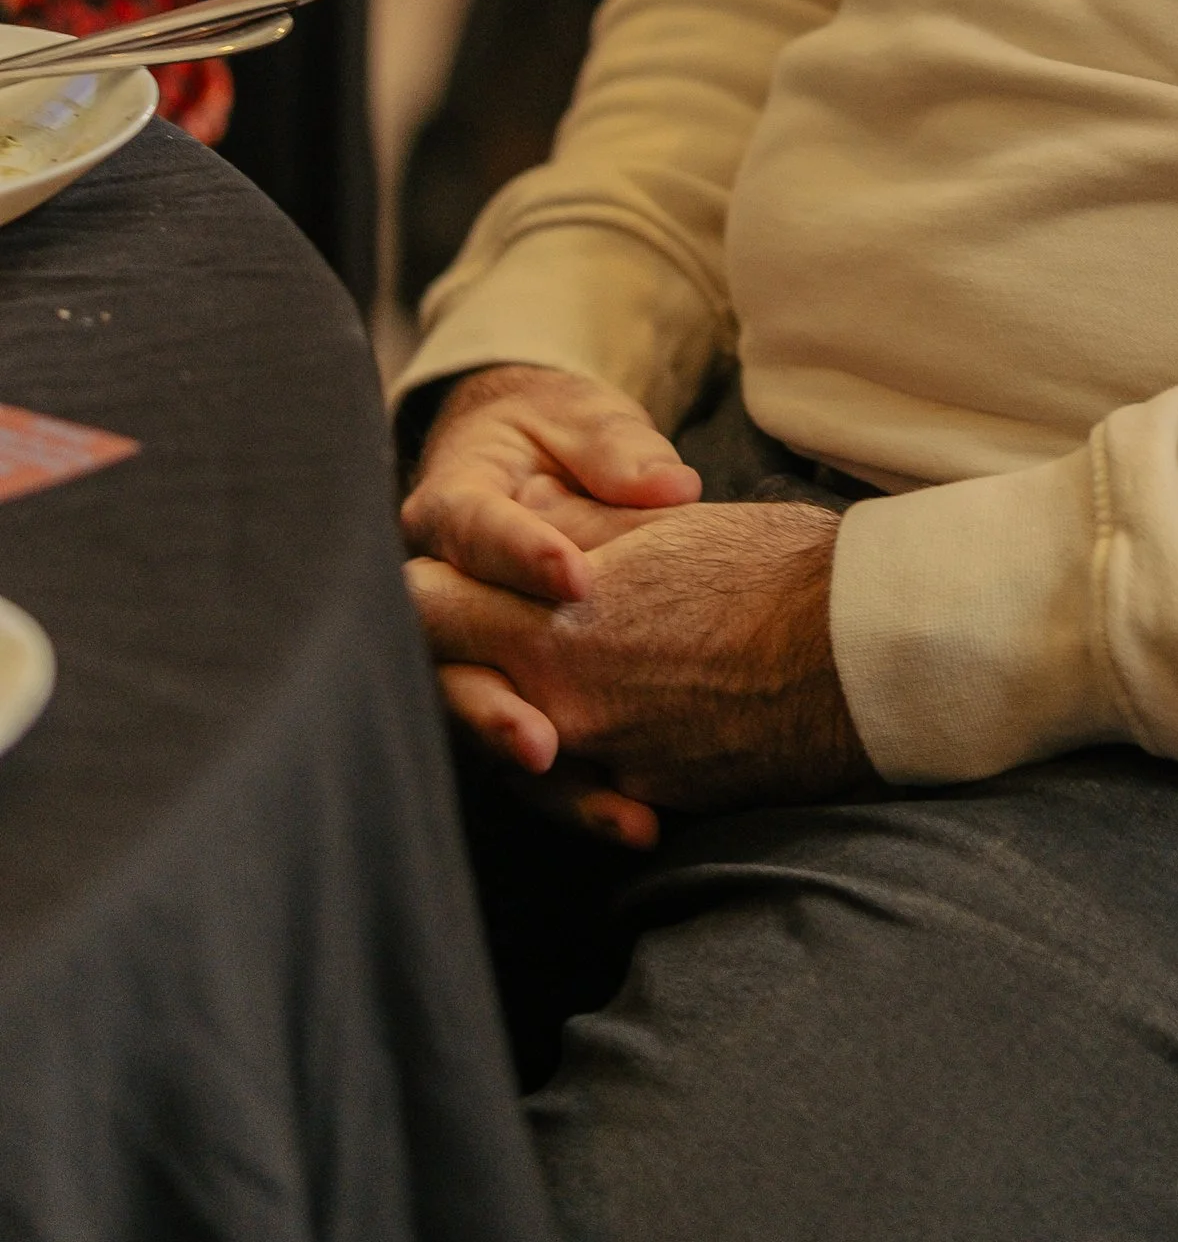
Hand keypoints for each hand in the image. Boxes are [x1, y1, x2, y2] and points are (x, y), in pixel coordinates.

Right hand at [401, 363, 709, 846]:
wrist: (529, 458)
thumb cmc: (555, 434)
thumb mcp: (582, 420)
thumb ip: (616, 450)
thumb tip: (670, 486)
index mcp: (454, 504)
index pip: (469, 531)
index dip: (517, 556)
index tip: (577, 578)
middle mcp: (442, 591)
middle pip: (443, 659)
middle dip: (493, 702)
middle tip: (546, 739)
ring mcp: (467, 657)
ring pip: (481, 727)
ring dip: (543, 774)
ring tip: (616, 807)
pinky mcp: (506, 696)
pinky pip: (524, 758)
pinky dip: (578, 792)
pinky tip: (637, 821)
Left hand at [406, 499, 872, 822]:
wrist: (865, 654)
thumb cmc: (772, 570)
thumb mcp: (658, 527)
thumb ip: (568, 528)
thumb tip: (512, 514)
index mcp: (552, 624)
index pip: (425, 608)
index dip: (431, 583)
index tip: (446, 571)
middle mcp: (561, 707)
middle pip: (448, 691)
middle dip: (454, 658)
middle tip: (473, 629)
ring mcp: (606, 763)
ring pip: (507, 752)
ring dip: (514, 715)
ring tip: (534, 685)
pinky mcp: (652, 799)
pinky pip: (584, 788)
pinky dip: (582, 764)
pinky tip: (604, 738)